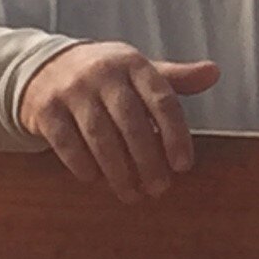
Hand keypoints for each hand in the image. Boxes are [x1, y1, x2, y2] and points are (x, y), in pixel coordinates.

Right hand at [18, 42, 219, 201]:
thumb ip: (176, 78)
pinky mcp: (45, 109)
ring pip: (100, 136)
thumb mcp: (139, 71)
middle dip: (148, 160)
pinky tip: (96, 180)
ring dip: (118, 170)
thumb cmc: (106, 77)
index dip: (176, 135)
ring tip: (132, 194)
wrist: (43, 67)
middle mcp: (102, 74)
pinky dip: (83, 164)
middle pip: (132, 122)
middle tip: (160, 189)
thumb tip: (215, 73)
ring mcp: (71, 90)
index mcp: (133, 64)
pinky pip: (66, 142)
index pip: (162, 100)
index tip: (184, 166)